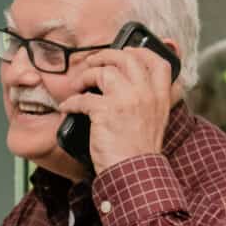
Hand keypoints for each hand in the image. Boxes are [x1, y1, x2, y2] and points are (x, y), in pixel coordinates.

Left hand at [58, 47, 175, 173]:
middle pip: (126, 58)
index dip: (139, 51)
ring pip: (103, 71)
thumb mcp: (155, 121)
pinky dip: (70, 102)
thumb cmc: (140, 152)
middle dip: (105, 56)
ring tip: (78, 86)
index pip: (157, 61)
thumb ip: (148, 100)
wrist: (136, 173)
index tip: (125, 52)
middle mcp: (145, 93)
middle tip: (93, 63)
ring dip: (85, 76)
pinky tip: (66, 108)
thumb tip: (130, 85)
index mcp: (159, 96)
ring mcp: (126, 100)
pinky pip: (82, 98)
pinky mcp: (105, 112)